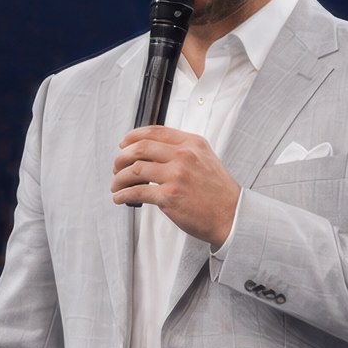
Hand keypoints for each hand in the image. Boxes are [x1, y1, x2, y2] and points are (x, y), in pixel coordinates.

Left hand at [111, 126, 240, 244]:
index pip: (155, 132)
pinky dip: (123, 194)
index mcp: (192, 143)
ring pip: (135, 169)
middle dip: (122, 157)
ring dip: (119, 178)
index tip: (124, 144)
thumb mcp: (205, 159)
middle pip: (140, 148)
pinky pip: (137, 192)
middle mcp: (183, 156)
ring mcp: (176, 175)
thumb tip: (154, 153)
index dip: (133, 137)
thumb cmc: (219, 192)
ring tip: (116, 185)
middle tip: (117, 166)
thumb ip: (184, 151)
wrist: (231, 215)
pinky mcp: (169, 196)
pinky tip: (120, 197)